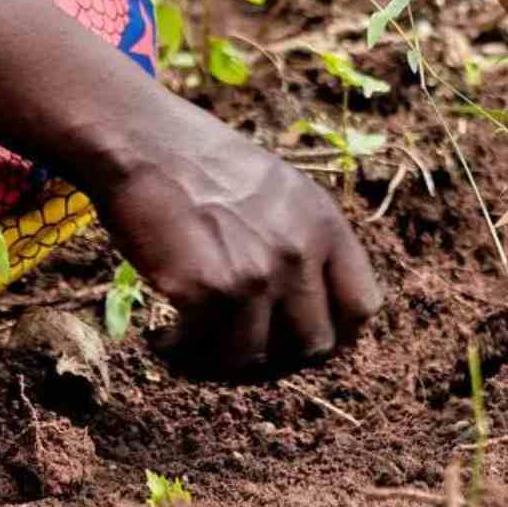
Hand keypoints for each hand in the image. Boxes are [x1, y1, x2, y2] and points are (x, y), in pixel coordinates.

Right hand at [78, 96, 382, 378]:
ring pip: (256, 360)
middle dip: (278, 357)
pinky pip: (205, 352)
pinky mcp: (209, 291)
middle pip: (314, 346)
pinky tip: (164, 338)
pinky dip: (181, 355)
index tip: (299, 339)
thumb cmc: (205, 164)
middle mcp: (301, 253)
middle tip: (240, 348)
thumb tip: (313, 303)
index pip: (362, 308)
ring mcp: (257, 275)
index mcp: (327, 226)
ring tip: (195, 344)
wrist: (145, 144)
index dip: (334, 333)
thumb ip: (307, 242)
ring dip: (223, 362)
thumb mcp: (284, 190)